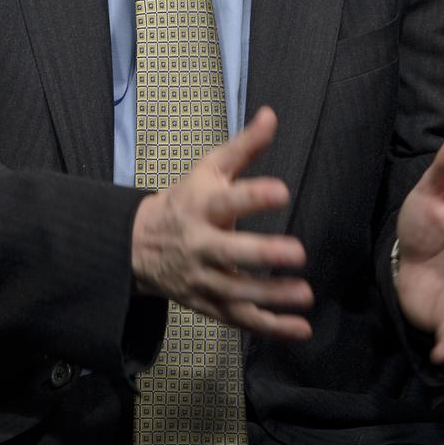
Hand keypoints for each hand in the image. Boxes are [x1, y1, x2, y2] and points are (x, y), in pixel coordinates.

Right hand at [131, 107, 312, 338]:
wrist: (138, 245)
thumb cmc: (185, 201)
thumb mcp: (209, 169)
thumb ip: (244, 147)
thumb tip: (271, 114)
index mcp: (201, 207)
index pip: (227, 201)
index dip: (253, 196)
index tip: (281, 191)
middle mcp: (200, 245)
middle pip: (230, 253)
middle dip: (262, 255)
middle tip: (298, 253)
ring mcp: (203, 279)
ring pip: (237, 293)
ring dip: (272, 296)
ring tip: (305, 294)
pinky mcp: (208, 304)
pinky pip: (239, 320)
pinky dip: (270, 328)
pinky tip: (301, 329)